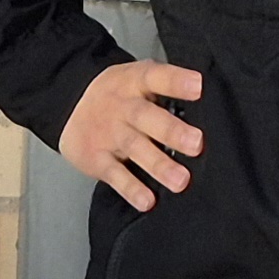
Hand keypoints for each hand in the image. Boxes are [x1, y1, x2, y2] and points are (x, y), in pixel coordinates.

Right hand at [63, 59, 206, 213]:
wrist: (68, 103)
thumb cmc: (118, 94)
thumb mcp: (137, 79)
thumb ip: (166, 87)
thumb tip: (209, 102)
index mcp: (134, 82)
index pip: (155, 77)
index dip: (176, 81)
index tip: (198, 87)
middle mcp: (122, 107)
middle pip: (146, 116)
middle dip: (171, 131)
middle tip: (197, 144)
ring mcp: (109, 133)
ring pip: (134, 148)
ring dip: (158, 165)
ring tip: (181, 180)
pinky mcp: (97, 158)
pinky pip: (115, 175)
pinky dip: (131, 189)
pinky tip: (147, 201)